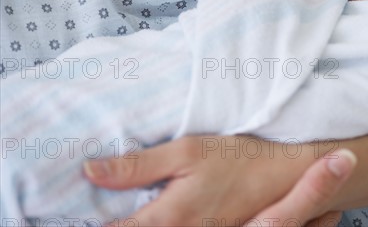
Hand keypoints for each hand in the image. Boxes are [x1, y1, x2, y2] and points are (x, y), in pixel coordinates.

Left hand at [84, 136, 355, 225]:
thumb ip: (138, 165)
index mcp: (168, 218)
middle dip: (119, 224)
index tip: (77, 216)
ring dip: (141, 224)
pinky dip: (164, 225)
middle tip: (108, 213)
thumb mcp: (188, 150)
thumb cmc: (238, 158)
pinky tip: (169, 214)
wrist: (288, 174)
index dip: (93, 226)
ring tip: (134, 214)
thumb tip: (91, 171)